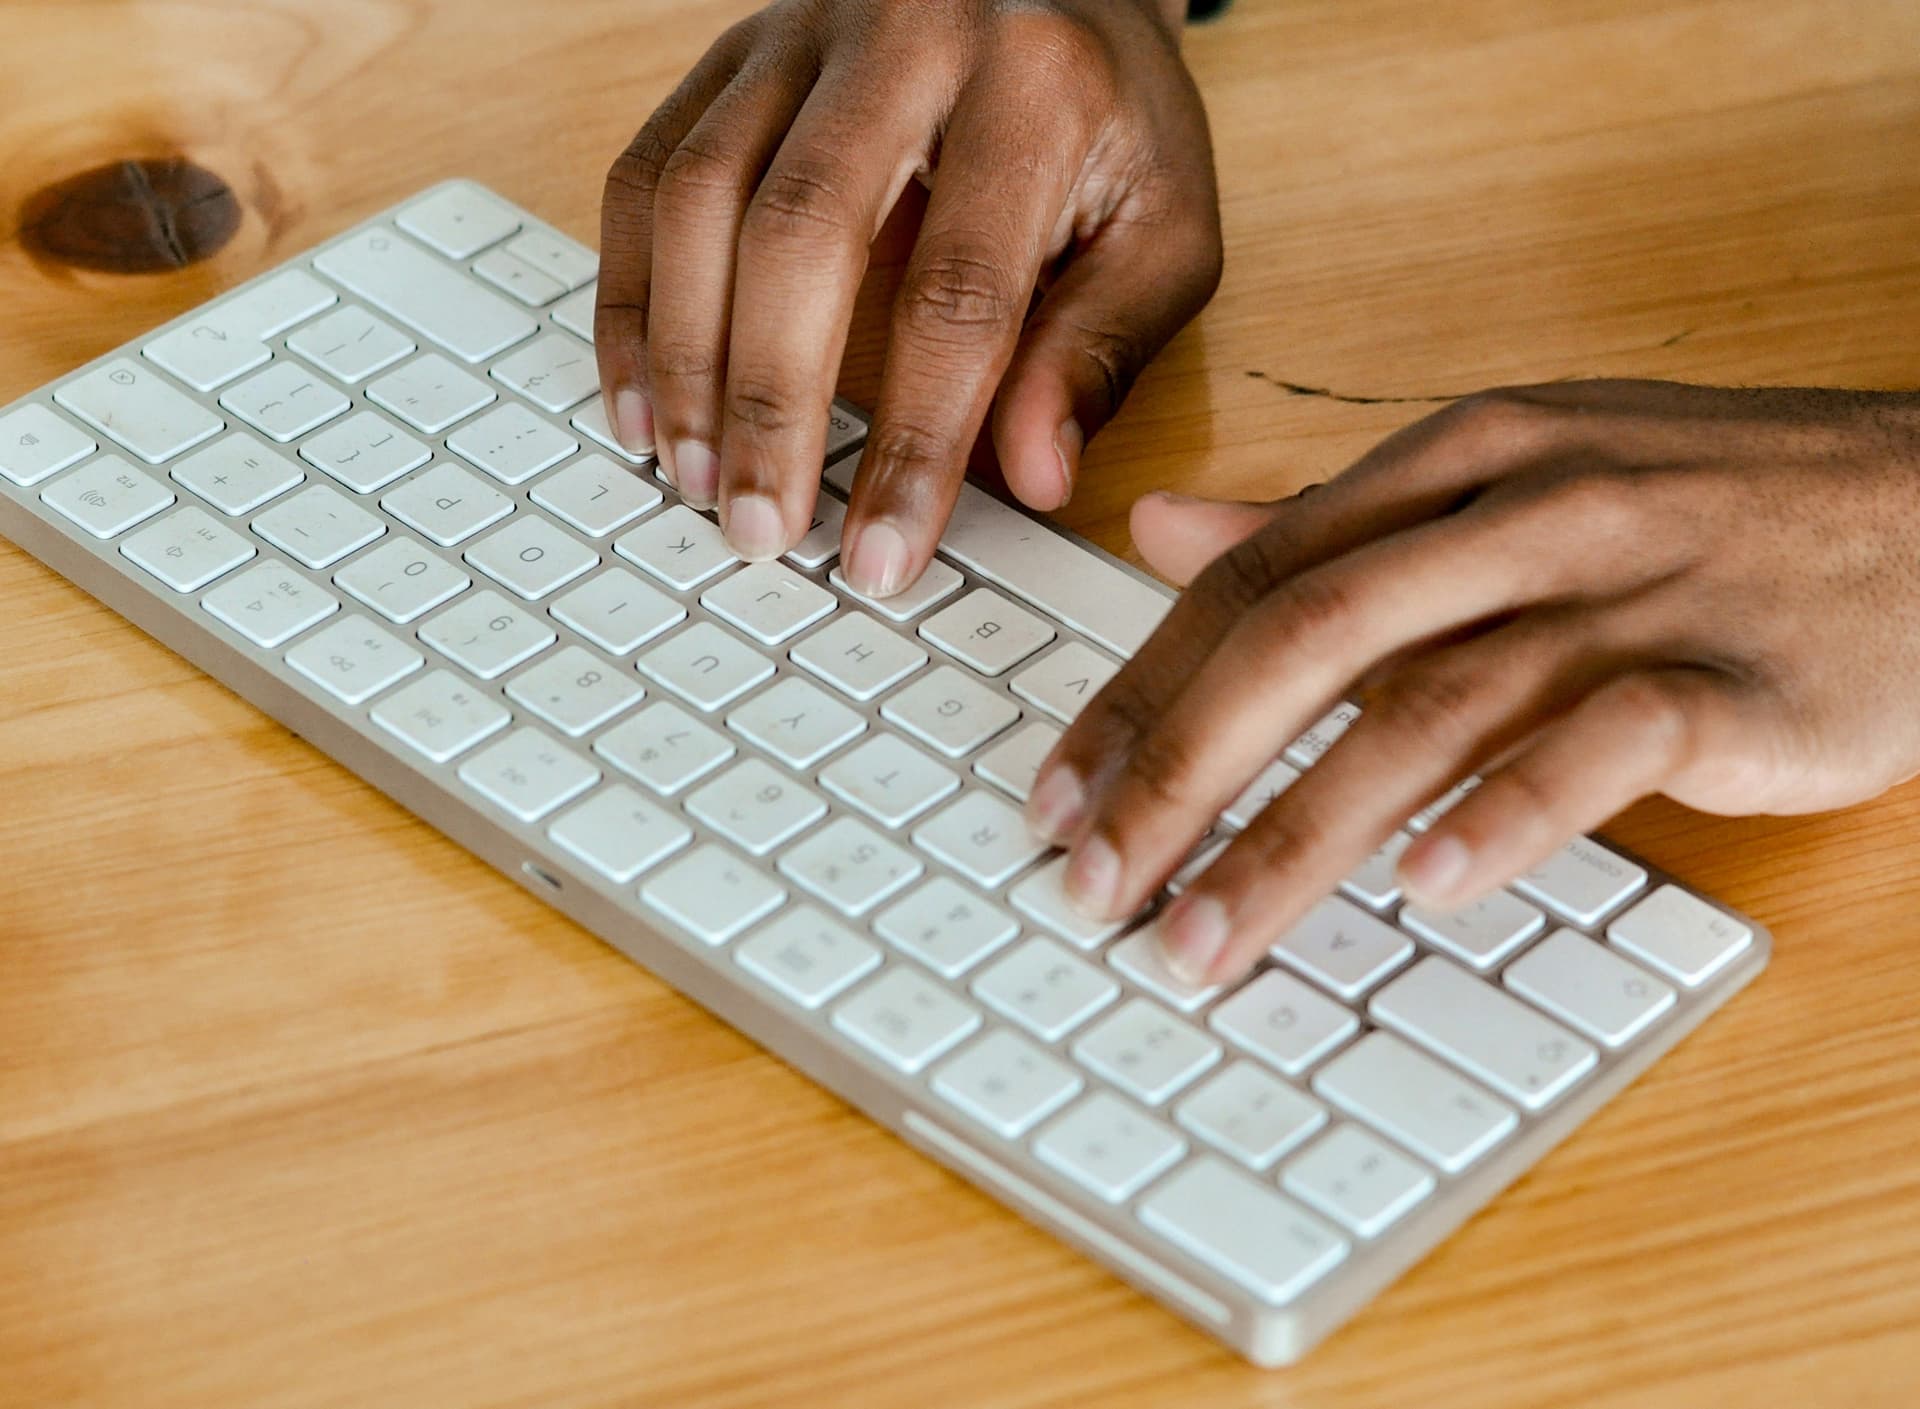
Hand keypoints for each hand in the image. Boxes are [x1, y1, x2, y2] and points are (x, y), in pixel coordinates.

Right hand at [594, 0, 1221, 590]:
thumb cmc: (1113, 123)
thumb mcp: (1165, 230)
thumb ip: (1103, 349)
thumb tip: (1033, 476)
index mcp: (1035, 87)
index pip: (960, 294)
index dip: (915, 442)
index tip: (882, 556)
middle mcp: (907, 33)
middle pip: (801, 233)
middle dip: (771, 403)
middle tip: (759, 528)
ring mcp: (800, 34)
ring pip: (700, 194)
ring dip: (684, 356)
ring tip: (690, 475)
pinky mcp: (732, 53)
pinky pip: (646, 169)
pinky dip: (630, 293)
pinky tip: (640, 395)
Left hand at [1026, 381, 1919, 982]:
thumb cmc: (1699, 509)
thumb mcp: (1504, 478)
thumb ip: (1330, 519)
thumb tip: (1161, 529)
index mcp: (1454, 459)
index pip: (1253, 577)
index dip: (1138, 691)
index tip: (1058, 795)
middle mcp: (1523, 509)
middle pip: (1307, 637)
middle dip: (1177, 769)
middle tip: (1093, 885)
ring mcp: (1631, 587)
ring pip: (1428, 709)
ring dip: (1297, 834)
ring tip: (1205, 935)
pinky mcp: (1734, 676)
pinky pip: (1602, 746)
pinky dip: (1506, 817)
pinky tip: (1423, 890)